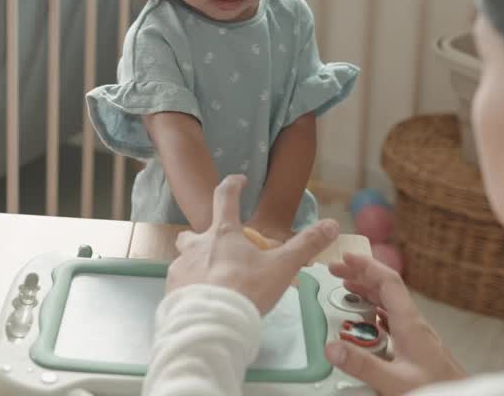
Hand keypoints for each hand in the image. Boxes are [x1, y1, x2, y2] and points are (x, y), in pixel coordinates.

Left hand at [167, 175, 339, 313]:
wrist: (212, 324)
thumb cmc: (247, 290)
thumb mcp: (282, 267)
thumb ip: (306, 245)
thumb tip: (332, 224)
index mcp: (223, 234)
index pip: (225, 197)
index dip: (233, 185)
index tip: (239, 180)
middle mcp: (196, 246)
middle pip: (193, 233)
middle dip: (202, 236)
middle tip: (216, 249)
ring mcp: (181, 269)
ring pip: (184, 260)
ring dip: (196, 266)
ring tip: (211, 283)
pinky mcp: (172, 291)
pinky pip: (180, 285)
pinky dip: (189, 290)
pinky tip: (201, 302)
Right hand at [325, 253, 464, 394]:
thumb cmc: (437, 389)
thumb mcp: (394, 381)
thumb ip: (363, 365)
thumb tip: (332, 348)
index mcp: (410, 323)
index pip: (388, 281)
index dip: (366, 265)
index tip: (346, 257)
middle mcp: (414, 323)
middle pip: (386, 287)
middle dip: (361, 274)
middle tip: (338, 269)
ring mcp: (416, 334)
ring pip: (390, 302)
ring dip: (367, 290)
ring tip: (347, 286)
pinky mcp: (416, 346)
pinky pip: (392, 319)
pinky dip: (375, 310)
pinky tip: (369, 317)